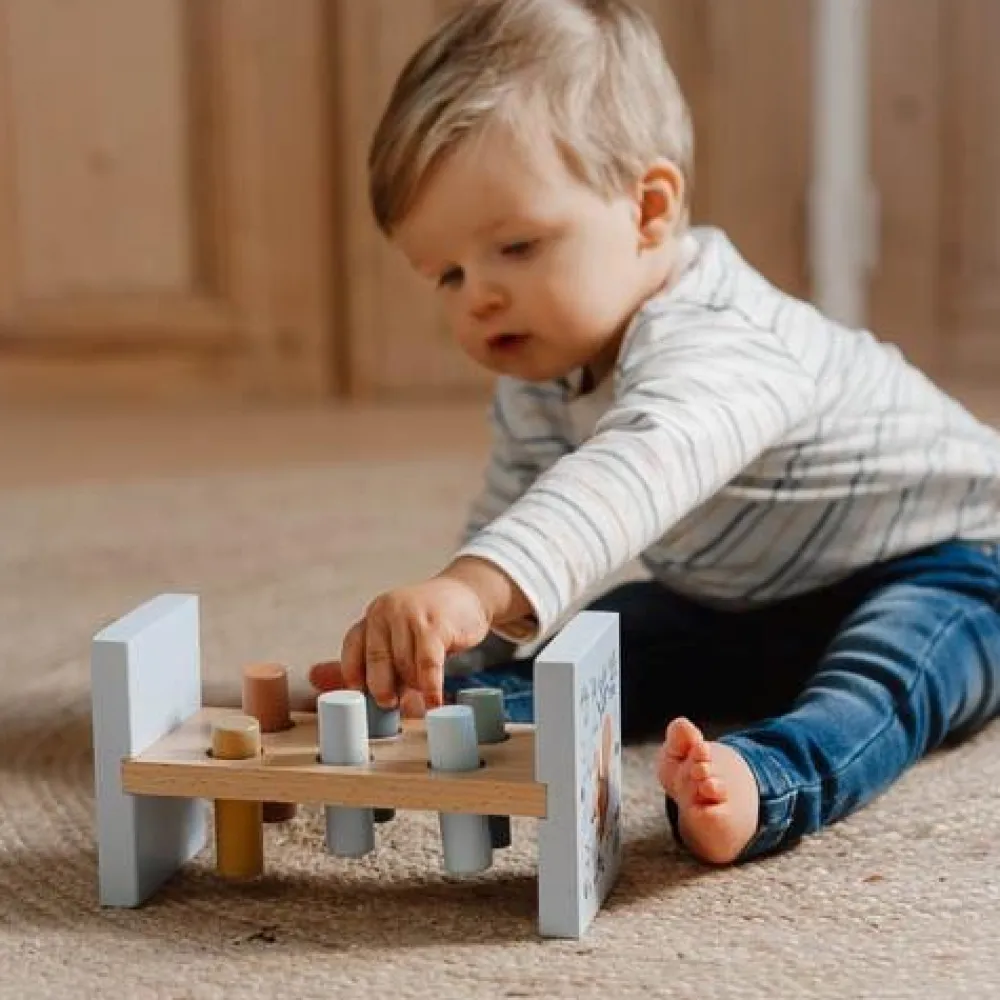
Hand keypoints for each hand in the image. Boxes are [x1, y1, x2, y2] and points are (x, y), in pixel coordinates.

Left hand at [334, 575, 491, 710]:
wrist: (469, 594)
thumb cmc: (432, 621)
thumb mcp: (400, 631)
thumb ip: (378, 657)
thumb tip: (332, 684)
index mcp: (374, 615)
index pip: (352, 647)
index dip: (354, 675)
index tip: (362, 696)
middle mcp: (387, 611)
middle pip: (376, 661)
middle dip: (382, 688)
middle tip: (391, 703)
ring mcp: (411, 615)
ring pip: (404, 665)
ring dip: (414, 686)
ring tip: (423, 689)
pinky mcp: (435, 625)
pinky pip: (427, 665)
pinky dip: (430, 688)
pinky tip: (434, 701)